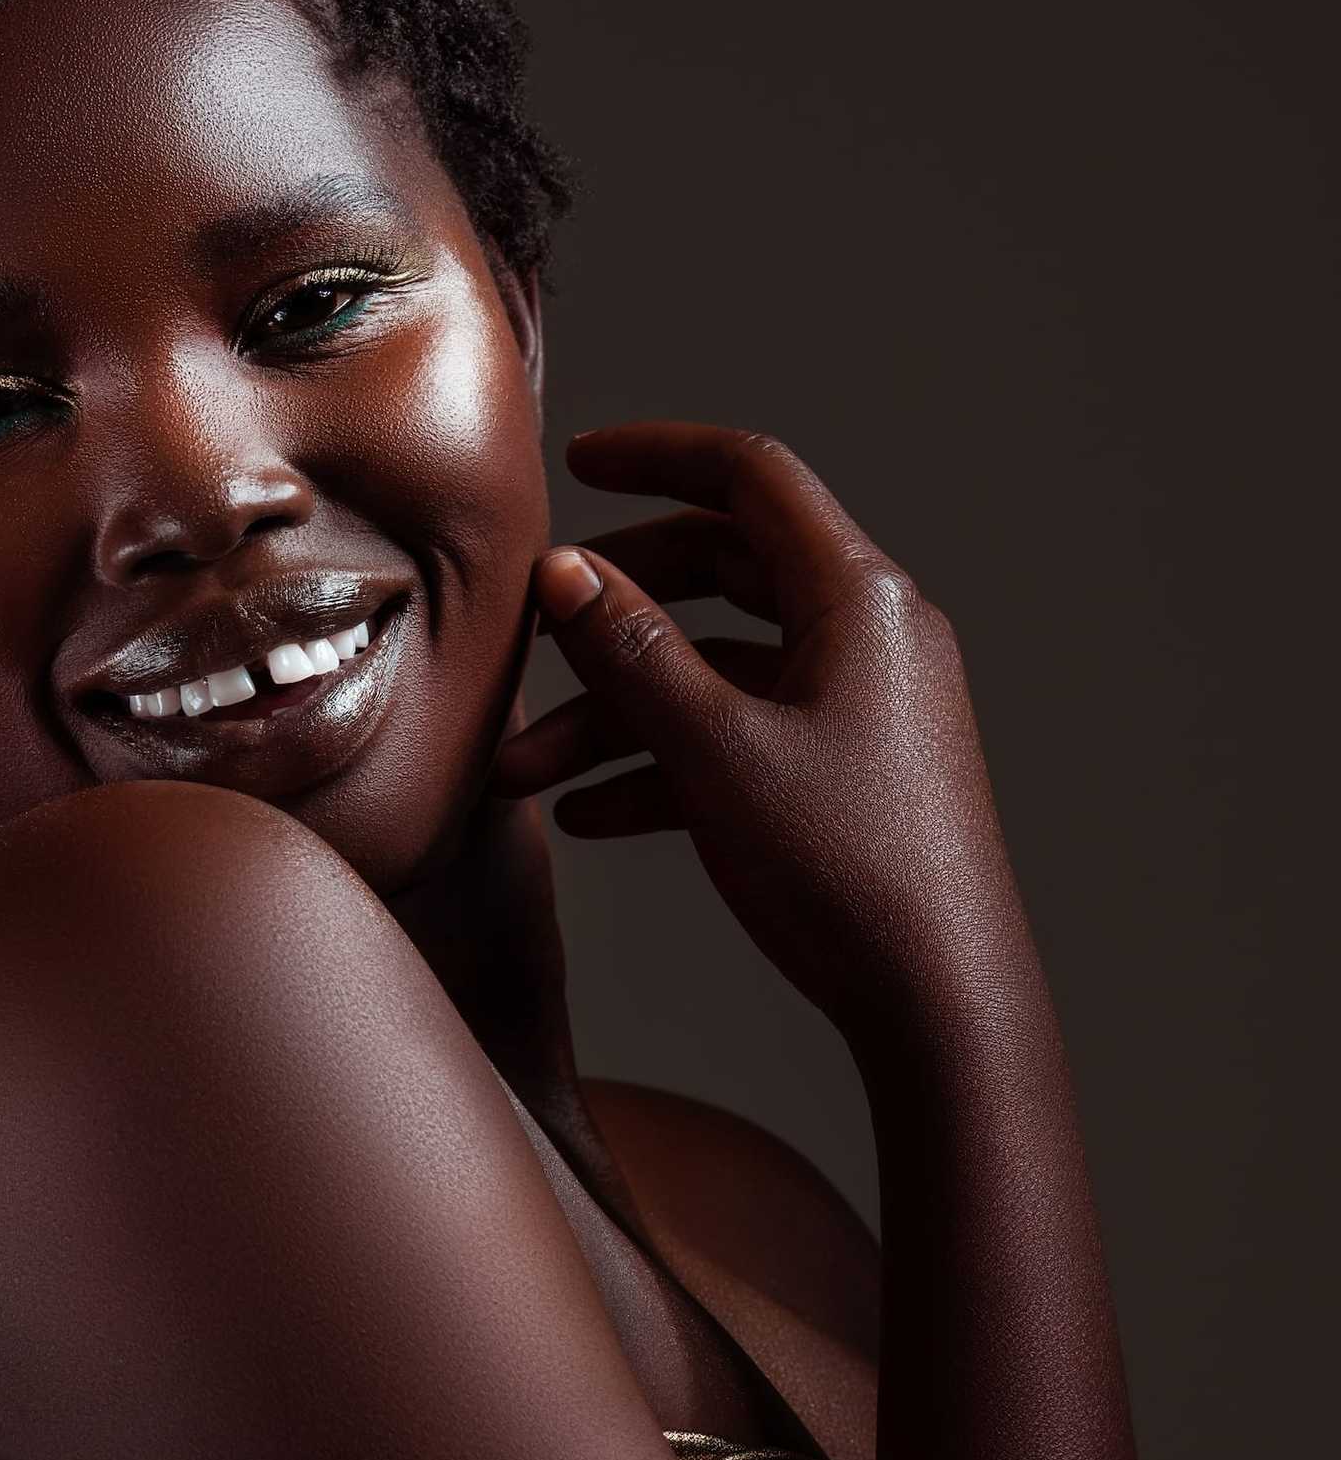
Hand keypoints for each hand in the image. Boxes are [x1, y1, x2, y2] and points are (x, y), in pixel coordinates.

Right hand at [490, 424, 1033, 1055]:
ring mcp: (858, 706)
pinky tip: (588, 817)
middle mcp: (867, 636)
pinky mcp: (843, 773)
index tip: (576, 462)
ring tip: (523, 773)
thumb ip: (634, 654)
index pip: (751, 478)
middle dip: (614, 607)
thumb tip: (564, 571)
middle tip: (532, 628)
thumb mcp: (717, 752)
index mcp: (858, 600)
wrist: (937, 1003)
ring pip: (716, 670)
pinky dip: (662, 762)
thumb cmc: (848, 871)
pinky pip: (738, 736)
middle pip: (723, 571)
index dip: (658, 455)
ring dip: (615, 710)